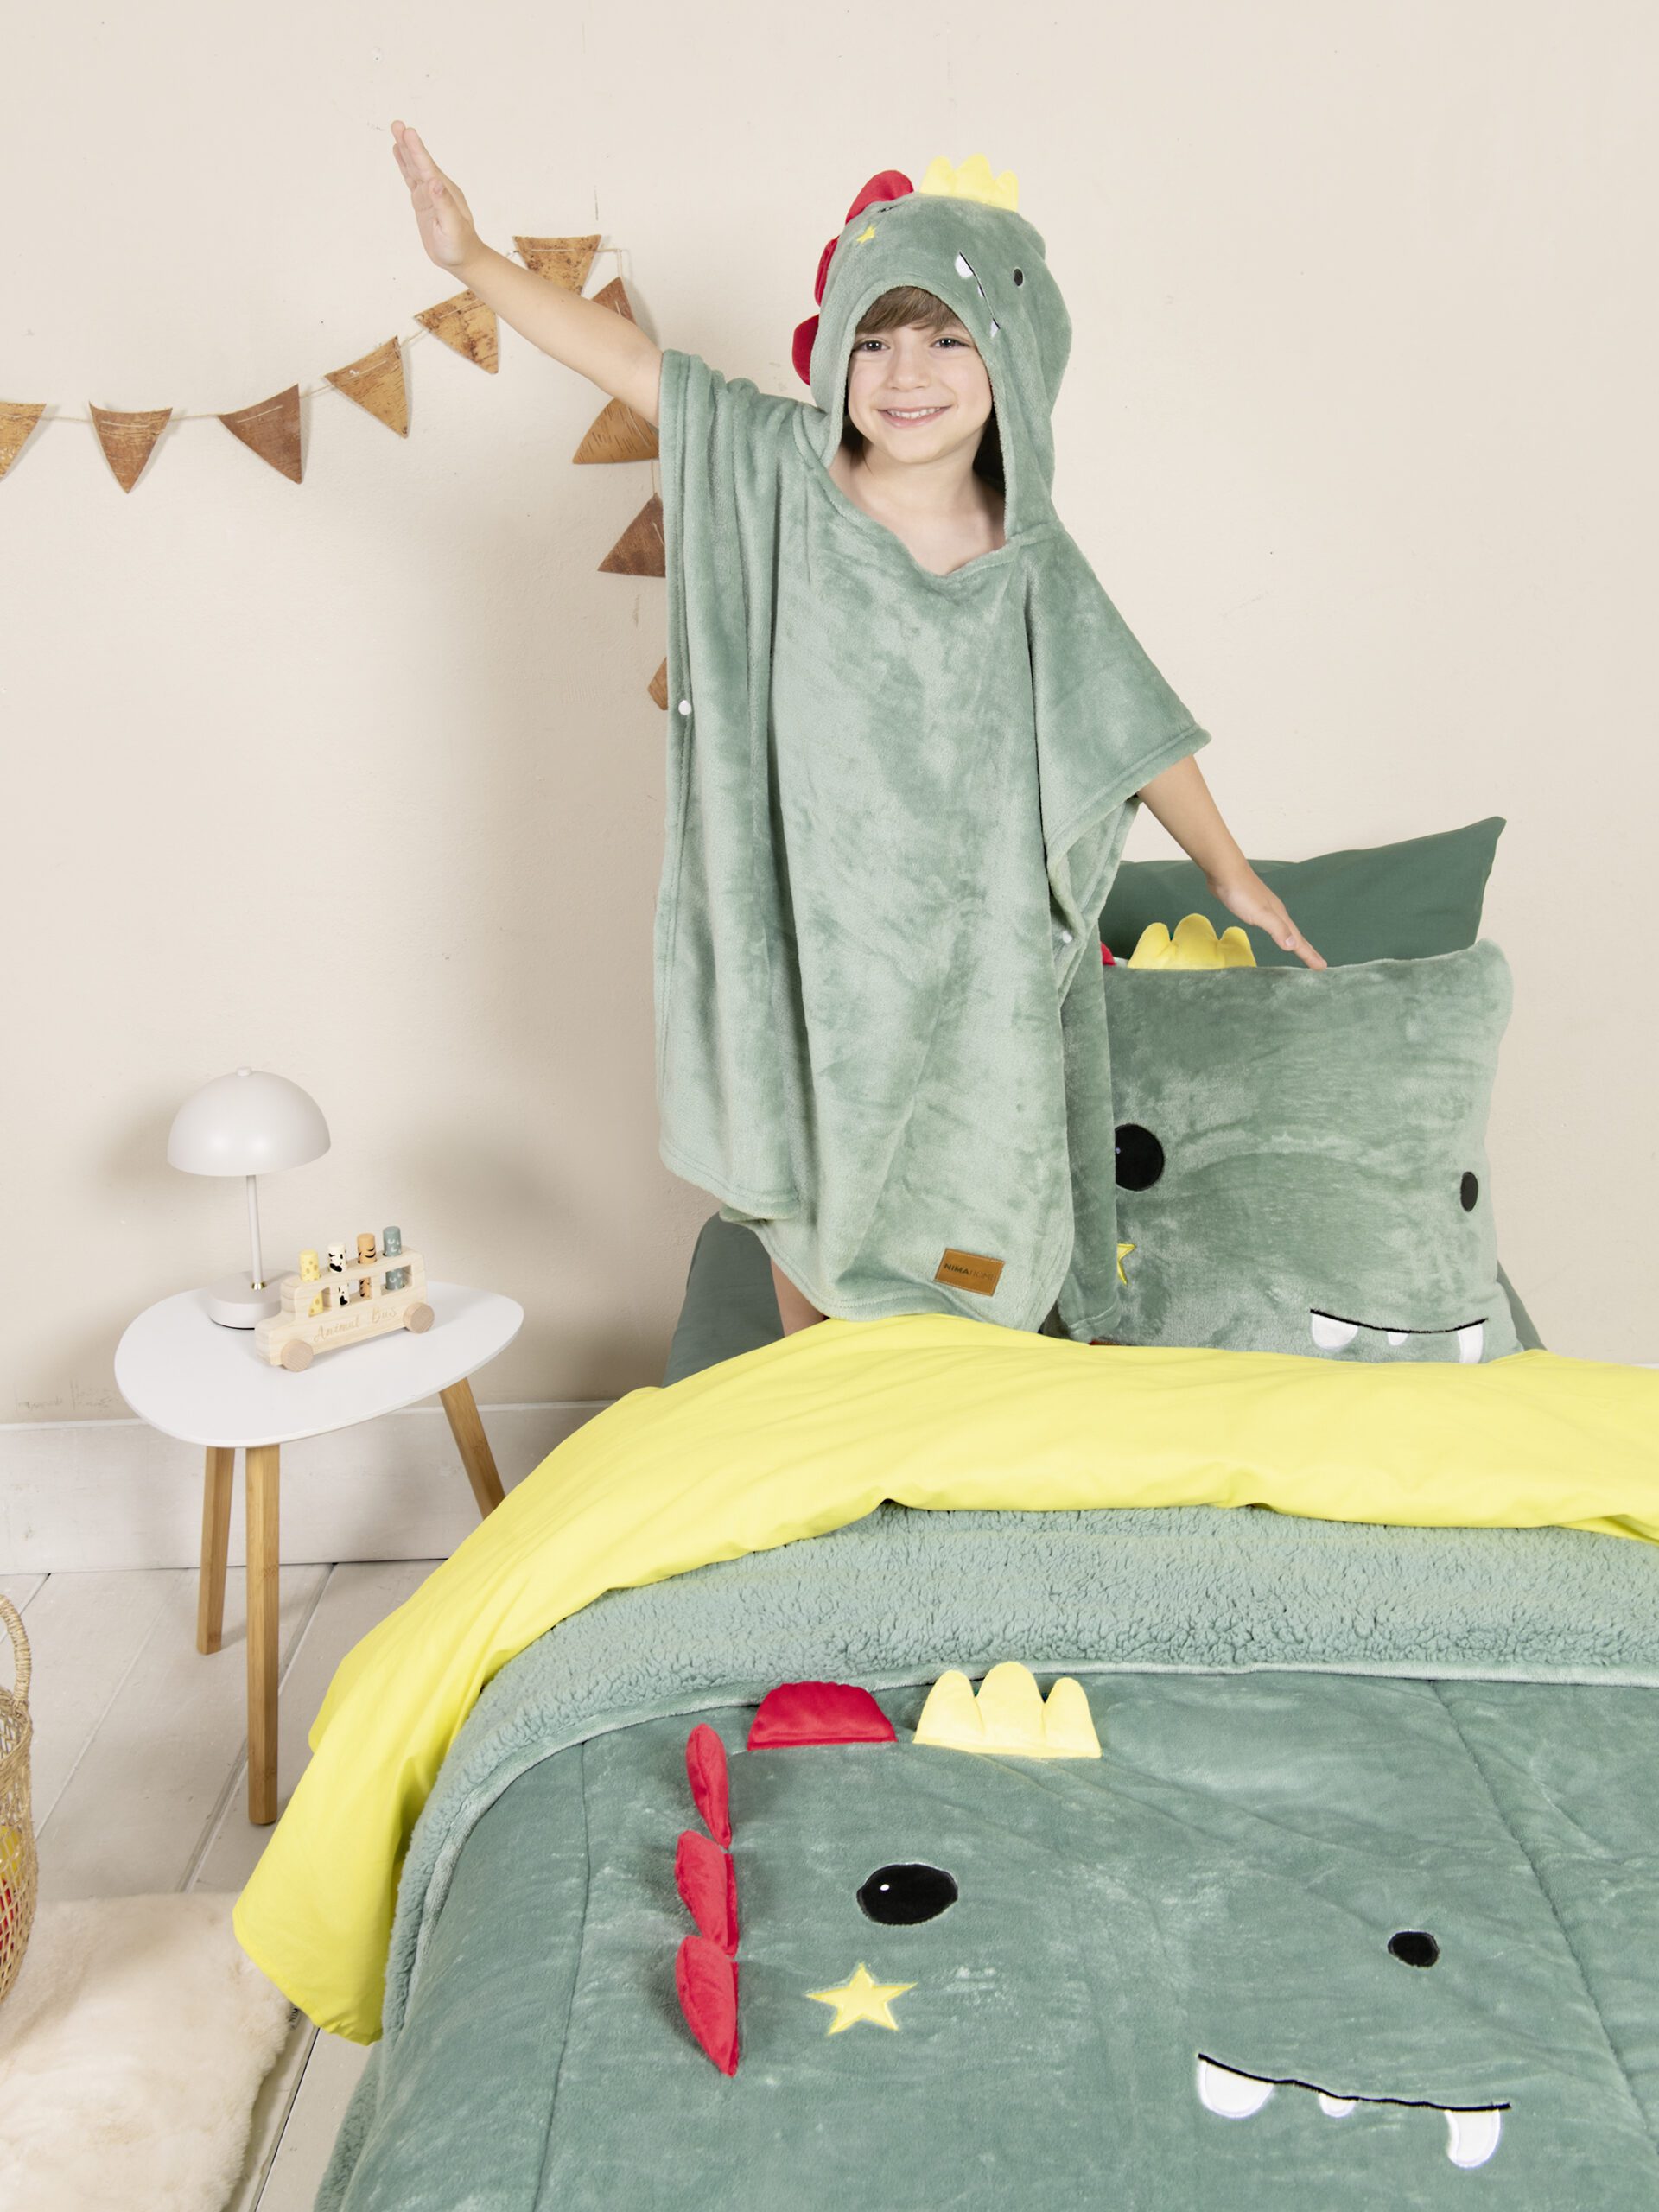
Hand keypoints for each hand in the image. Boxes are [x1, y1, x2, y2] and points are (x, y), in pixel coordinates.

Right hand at [390, 121, 481, 272]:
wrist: (463, 259)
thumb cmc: (460, 246)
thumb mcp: (453, 227)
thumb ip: (444, 204)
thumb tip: (434, 182)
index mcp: (445, 192)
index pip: (428, 168)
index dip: (417, 150)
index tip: (408, 132)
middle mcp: (437, 188)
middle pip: (419, 162)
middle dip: (408, 144)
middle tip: (397, 124)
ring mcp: (429, 193)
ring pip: (414, 167)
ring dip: (404, 150)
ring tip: (397, 131)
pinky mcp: (423, 201)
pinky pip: (411, 179)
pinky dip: (404, 166)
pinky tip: (399, 153)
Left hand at [1206, 866, 1326, 968]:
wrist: (1225, 872)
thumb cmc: (1242, 893)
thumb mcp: (1261, 914)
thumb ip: (1277, 929)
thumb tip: (1293, 946)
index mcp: (1280, 917)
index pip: (1298, 941)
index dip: (1309, 955)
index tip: (1322, 967)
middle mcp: (1277, 913)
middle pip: (1296, 935)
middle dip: (1307, 950)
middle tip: (1319, 964)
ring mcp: (1266, 909)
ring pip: (1285, 929)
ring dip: (1294, 941)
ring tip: (1299, 949)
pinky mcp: (1254, 907)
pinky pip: (1273, 925)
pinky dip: (1279, 933)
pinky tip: (1274, 931)